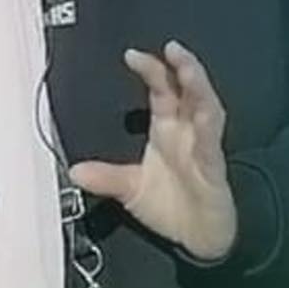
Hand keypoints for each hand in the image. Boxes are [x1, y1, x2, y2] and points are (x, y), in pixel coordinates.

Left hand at [70, 41, 236, 262]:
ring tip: (188, 69)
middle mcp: (186, 129)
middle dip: (182, 67)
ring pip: (206, 107)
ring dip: (199, 87)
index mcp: (167, 126)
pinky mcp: (214, 166)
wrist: (200, 239)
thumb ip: (107, 177)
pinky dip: (207, 128)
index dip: (150, 69)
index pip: (161, 88)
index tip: (131, 55)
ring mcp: (202, 145)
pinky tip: (202, 116)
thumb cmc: (171, 206)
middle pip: (187, 89)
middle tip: (171, 49)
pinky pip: (211, 143)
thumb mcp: (131, 189)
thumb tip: (74, 171)